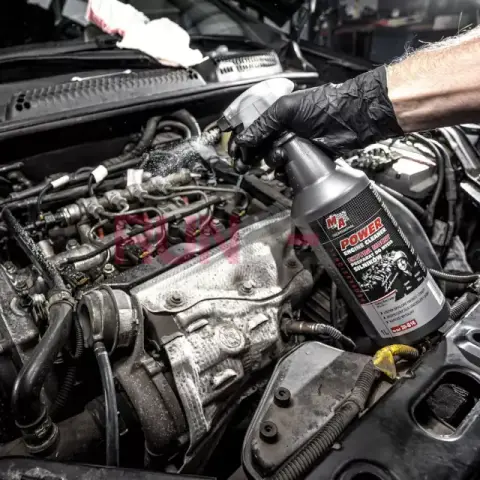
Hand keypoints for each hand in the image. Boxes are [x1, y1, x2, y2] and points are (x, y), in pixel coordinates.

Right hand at [236, 66, 402, 156]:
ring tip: (281, 159)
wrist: (351, 118)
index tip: (235, 153)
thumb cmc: (323, 106)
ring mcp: (295, 145)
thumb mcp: (287, 109)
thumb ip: (263, 124)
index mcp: (277, 115)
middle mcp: (284, 130)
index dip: (242, 142)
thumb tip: (244, 139)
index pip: (253, 130)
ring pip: (273, 161)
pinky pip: (289, 170)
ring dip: (273, 164)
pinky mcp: (306, 159)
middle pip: (260, 148)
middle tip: (244, 165)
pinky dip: (286, 174)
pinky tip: (287, 171)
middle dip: (252, 157)